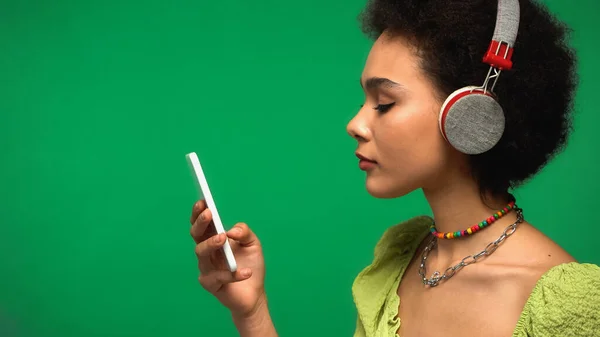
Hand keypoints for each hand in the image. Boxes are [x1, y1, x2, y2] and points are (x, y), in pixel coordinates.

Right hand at [190, 200, 266, 317]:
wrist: (255, 293)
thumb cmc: (250, 264)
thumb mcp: (253, 244)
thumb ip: (244, 232)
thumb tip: (231, 230)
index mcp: (214, 239)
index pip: (203, 224)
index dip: (199, 212)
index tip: (203, 201)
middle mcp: (207, 252)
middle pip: (196, 235)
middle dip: (201, 223)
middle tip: (209, 214)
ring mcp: (206, 267)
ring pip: (201, 253)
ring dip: (211, 243)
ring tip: (224, 238)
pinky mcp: (210, 284)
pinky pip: (218, 277)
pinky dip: (233, 274)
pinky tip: (246, 272)